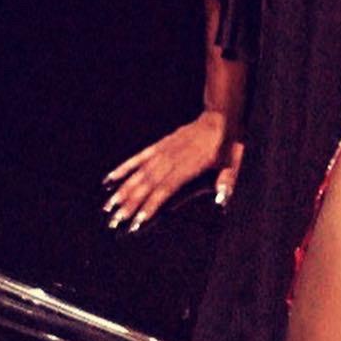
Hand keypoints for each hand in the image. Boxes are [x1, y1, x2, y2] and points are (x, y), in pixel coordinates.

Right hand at [101, 111, 244, 232]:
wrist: (219, 118)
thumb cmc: (227, 144)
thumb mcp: (233, 163)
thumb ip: (227, 181)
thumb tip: (222, 199)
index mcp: (188, 167)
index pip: (164, 191)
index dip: (149, 206)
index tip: (136, 221)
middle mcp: (171, 161)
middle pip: (146, 186)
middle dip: (129, 205)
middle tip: (114, 222)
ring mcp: (162, 153)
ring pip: (138, 174)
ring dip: (122, 191)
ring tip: (108, 208)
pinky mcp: (158, 146)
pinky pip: (137, 159)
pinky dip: (122, 169)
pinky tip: (109, 180)